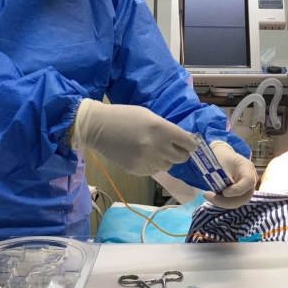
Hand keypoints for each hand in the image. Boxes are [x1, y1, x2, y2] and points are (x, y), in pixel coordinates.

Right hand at [69, 99, 196, 175]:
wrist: (97, 127)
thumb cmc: (125, 116)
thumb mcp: (149, 116)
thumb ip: (166, 128)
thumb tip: (183, 140)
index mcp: (162, 129)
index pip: (188, 143)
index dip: (190, 144)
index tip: (189, 144)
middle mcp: (157, 146)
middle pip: (181, 158)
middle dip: (181, 153)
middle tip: (174, 149)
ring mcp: (147, 160)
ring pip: (167, 166)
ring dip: (165, 160)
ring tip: (155, 151)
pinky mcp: (137, 170)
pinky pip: (153, 171)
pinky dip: (152, 165)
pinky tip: (143, 156)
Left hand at [203, 141, 256, 208]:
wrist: (221, 156)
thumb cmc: (219, 157)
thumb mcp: (219, 163)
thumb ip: (220, 177)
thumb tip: (221, 193)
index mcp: (247, 168)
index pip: (249, 181)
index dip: (237, 190)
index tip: (223, 192)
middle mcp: (251, 179)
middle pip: (244, 197)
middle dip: (225, 201)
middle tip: (207, 195)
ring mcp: (247, 188)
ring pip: (238, 202)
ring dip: (222, 202)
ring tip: (207, 195)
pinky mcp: (241, 193)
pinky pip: (234, 201)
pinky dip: (222, 201)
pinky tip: (212, 196)